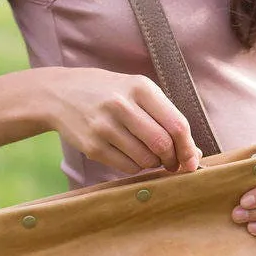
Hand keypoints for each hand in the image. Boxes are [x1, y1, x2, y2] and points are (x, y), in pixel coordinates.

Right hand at [40, 67, 201, 175]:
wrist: (61, 94)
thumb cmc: (109, 93)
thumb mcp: (137, 91)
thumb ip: (166, 116)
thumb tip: (194, 152)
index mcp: (140, 87)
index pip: (176, 124)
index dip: (188, 147)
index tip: (192, 160)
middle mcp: (122, 105)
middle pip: (162, 145)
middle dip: (173, 159)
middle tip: (173, 163)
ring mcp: (104, 127)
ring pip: (145, 160)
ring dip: (153, 164)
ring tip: (148, 155)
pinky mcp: (92, 146)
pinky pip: (126, 167)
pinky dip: (136, 167)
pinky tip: (130, 155)